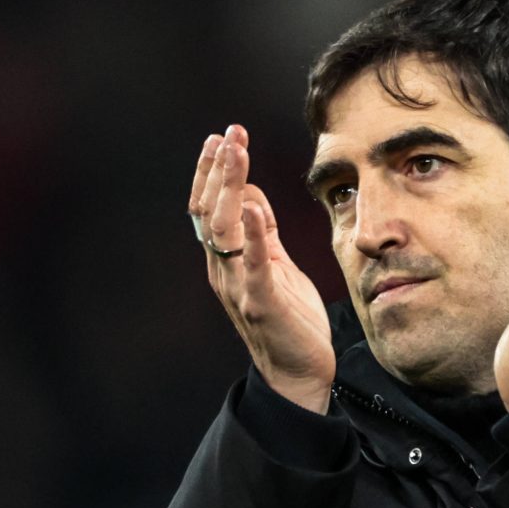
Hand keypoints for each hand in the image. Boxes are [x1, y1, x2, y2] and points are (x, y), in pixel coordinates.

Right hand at [190, 125, 336, 411]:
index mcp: (226, 260)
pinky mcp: (261, 303)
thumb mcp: (276, 265)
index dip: (212, 172)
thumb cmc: (291, 319)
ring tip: (237, 153)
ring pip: (223, 230)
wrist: (300, 373)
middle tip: (231, 133)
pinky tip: (255, 209)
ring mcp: (239, 287)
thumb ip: (263, 232)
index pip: (208, 208)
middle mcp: (224, 270)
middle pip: (210, 211)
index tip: (222, 137)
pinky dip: (253, 236)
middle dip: (219, 169)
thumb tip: (252, 194)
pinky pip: (253, 266)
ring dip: (230, 188)